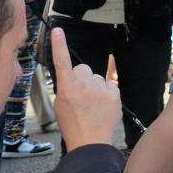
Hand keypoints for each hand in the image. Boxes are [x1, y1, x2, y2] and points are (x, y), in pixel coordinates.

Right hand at [50, 27, 121, 149]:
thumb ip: (65, 86)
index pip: (62, 62)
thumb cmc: (72, 124)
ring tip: (93, 105)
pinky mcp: (114, 94)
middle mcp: (84, 86)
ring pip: (97, 78)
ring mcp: (101, 90)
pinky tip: (103, 106)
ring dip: (95, 86)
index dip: (59, 45)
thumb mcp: (60, 104)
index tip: (57, 30)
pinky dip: (107, 93)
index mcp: (67, 89)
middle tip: (81, 95)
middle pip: (83, 68)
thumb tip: (71, 75)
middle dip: (82, 78)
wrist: (91, 142)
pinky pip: (110, 85)